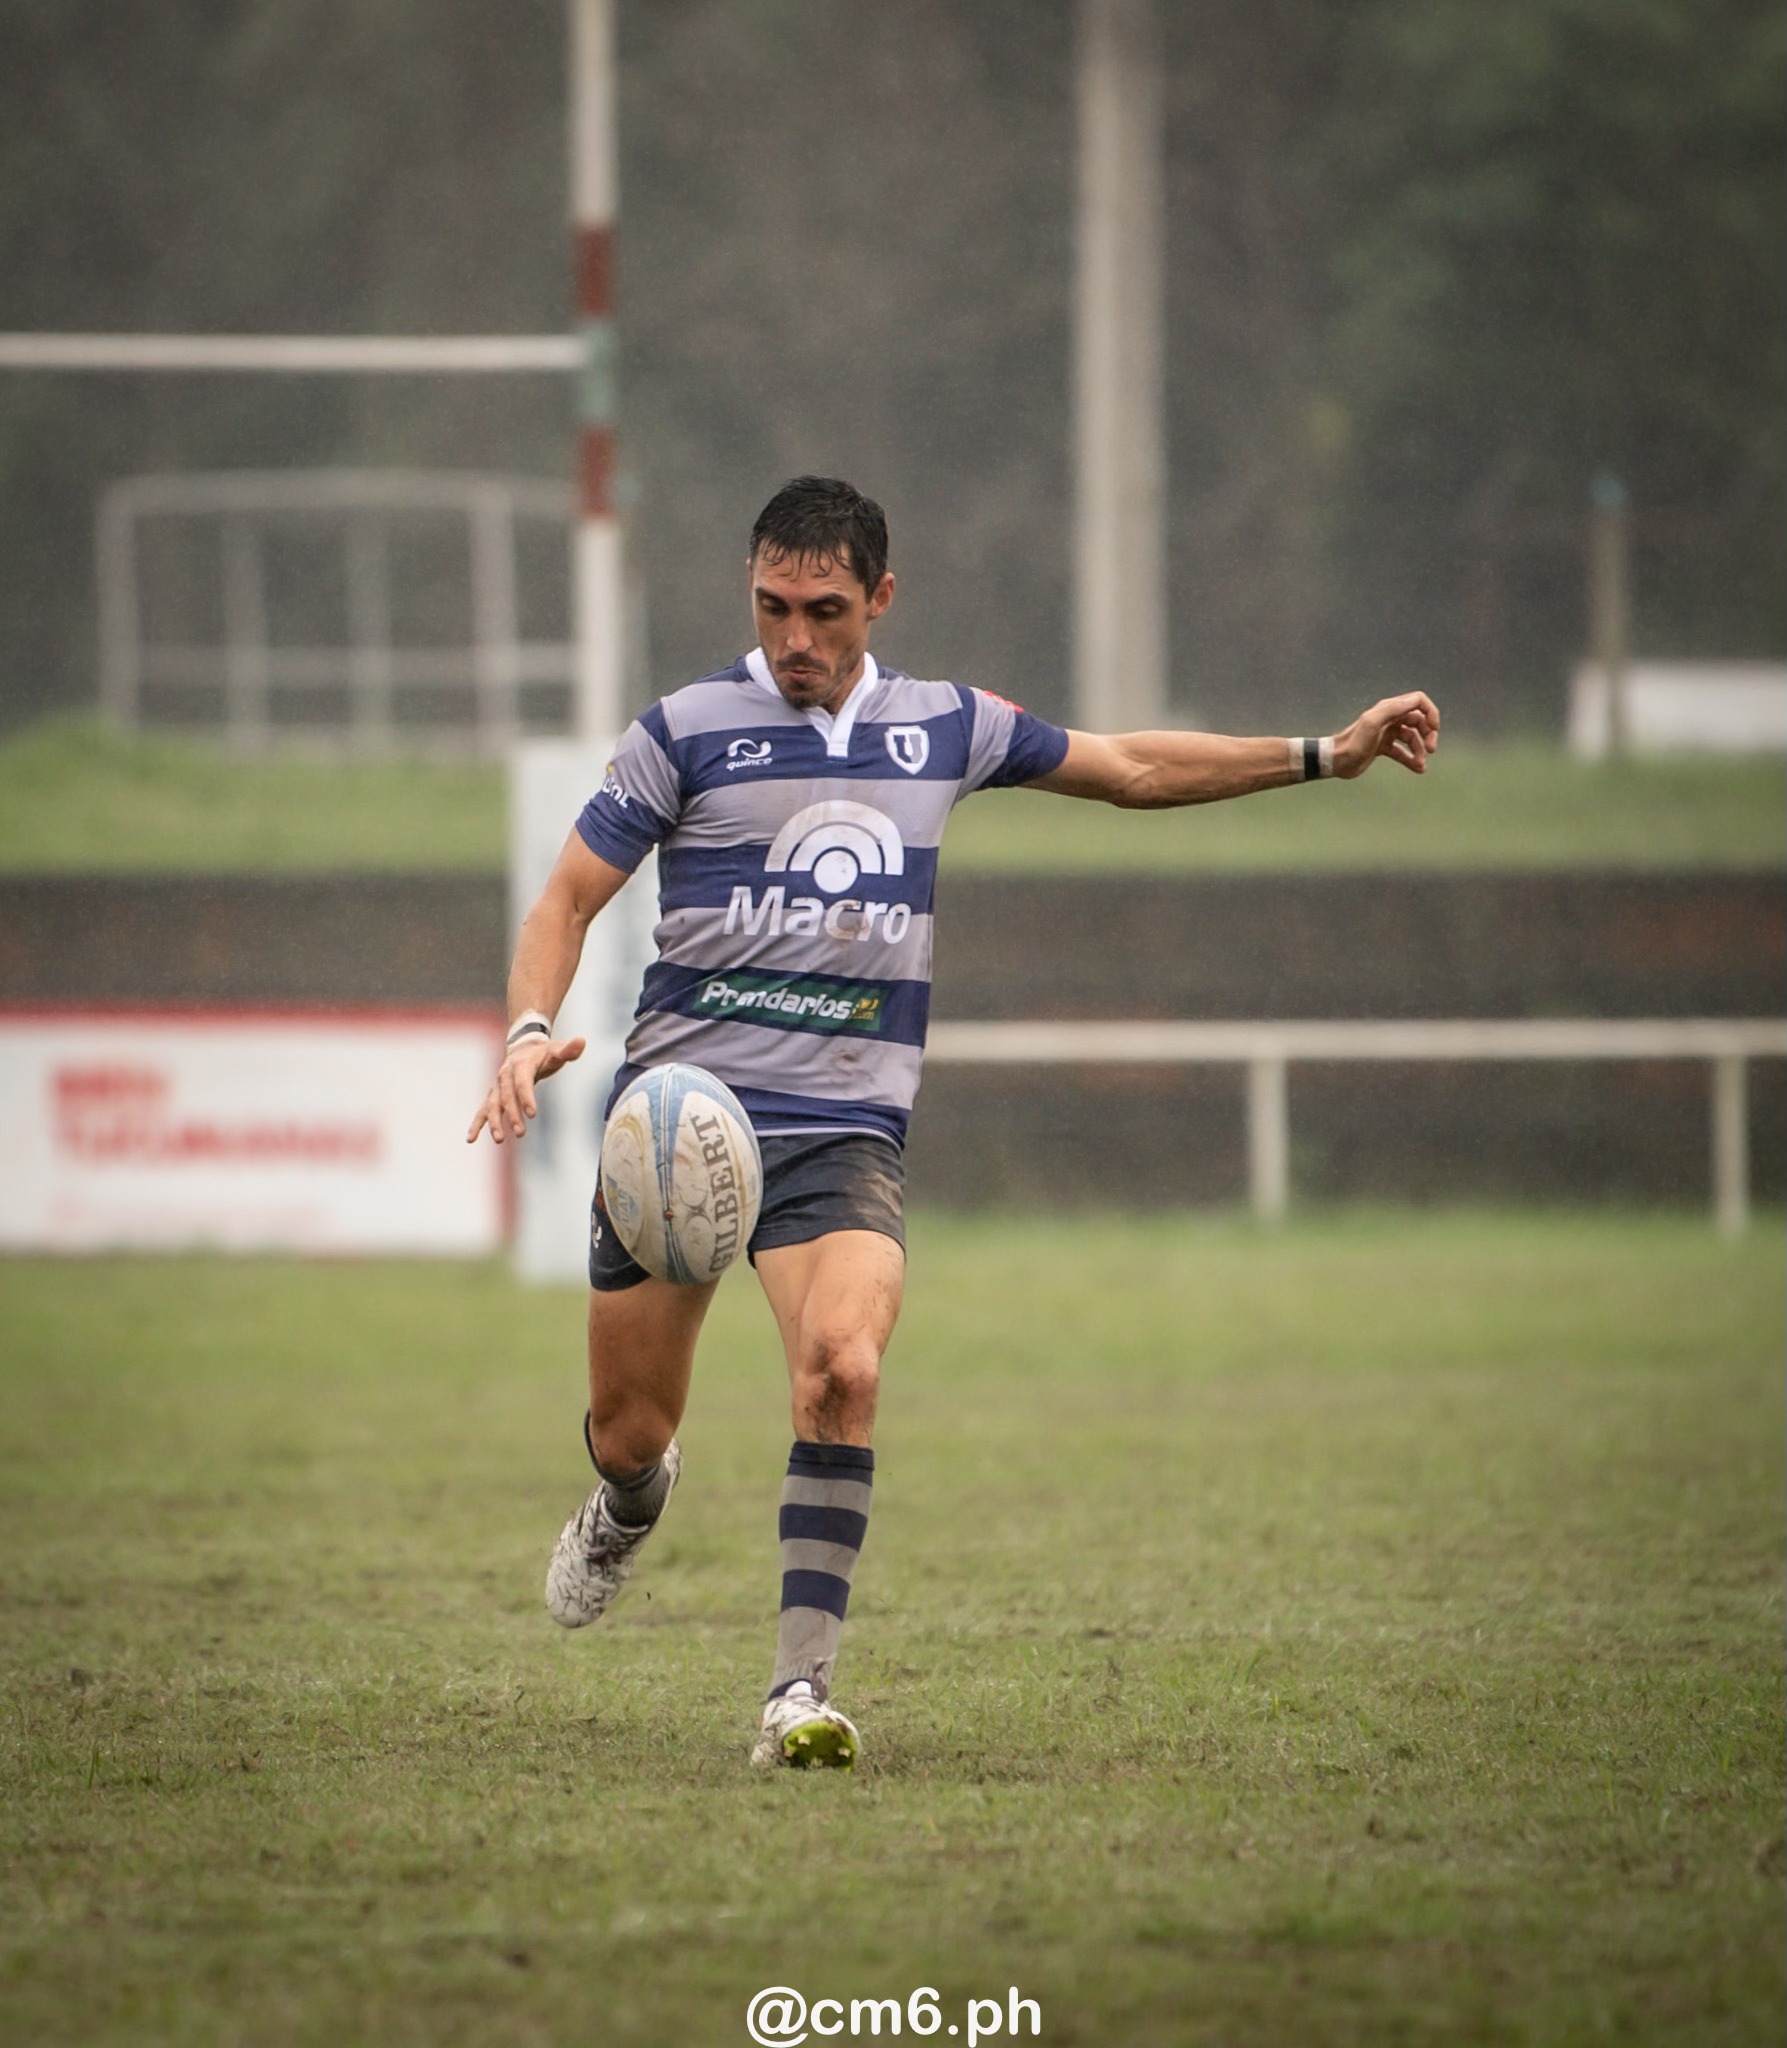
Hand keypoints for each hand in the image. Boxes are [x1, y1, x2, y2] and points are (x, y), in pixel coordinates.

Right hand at [465, 1033, 586, 1145]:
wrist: (524, 1047)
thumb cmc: (544, 1052)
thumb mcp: (557, 1050)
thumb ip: (569, 1050)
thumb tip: (582, 1041)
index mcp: (521, 1064)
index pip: (522, 1082)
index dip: (526, 1097)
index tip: (533, 1114)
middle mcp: (505, 1075)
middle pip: (506, 1096)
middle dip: (512, 1114)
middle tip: (520, 1132)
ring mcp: (497, 1086)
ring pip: (492, 1104)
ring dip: (494, 1122)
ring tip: (499, 1139)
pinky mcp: (494, 1095)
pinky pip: (483, 1110)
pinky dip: (477, 1124)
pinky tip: (471, 1139)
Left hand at [1331, 691, 1439, 778]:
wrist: (1336, 760)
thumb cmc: (1353, 742)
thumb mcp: (1372, 723)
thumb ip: (1392, 709)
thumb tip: (1416, 701)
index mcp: (1389, 708)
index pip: (1419, 701)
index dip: (1431, 713)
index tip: (1434, 729)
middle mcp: (1390, 718)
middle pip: (1419, 721)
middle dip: (1428, 735)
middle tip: (1430, 750)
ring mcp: (1387, 733)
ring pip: (1413, 739)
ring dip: (1420, 751)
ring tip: (1421, 764)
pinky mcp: (1383, 748)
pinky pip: (1403, 752)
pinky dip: (1411, 760)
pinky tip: (1418, 769)